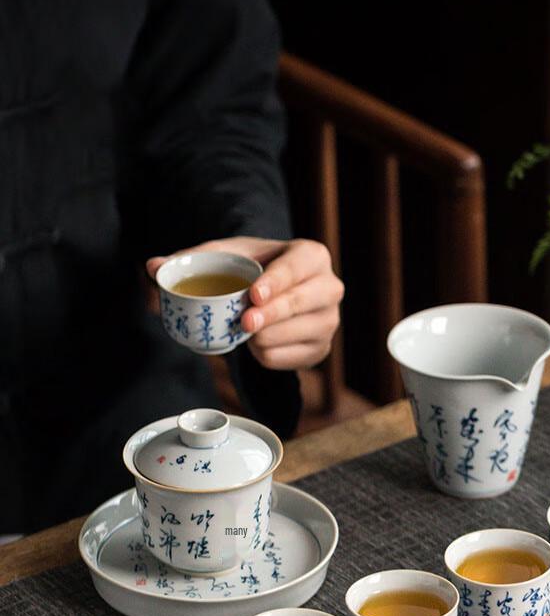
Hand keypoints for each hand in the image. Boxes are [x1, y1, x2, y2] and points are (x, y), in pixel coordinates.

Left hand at [146, 237, 343, 368]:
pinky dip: (267, 355)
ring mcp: (329, 321)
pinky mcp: (321, 349)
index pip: (299, 267)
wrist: (275, 292)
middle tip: (244, 323)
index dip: (278, 282)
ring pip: (297, 335)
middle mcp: (330, 287)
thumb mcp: (226, 256)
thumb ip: (191, 259)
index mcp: (312, 256)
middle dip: (272, 315)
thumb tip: (154, 267)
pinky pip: (290, 359)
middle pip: (302, 304)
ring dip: (264, 337)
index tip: (253, 295)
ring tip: (246, 328)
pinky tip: (257, 343)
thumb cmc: (253, 269)